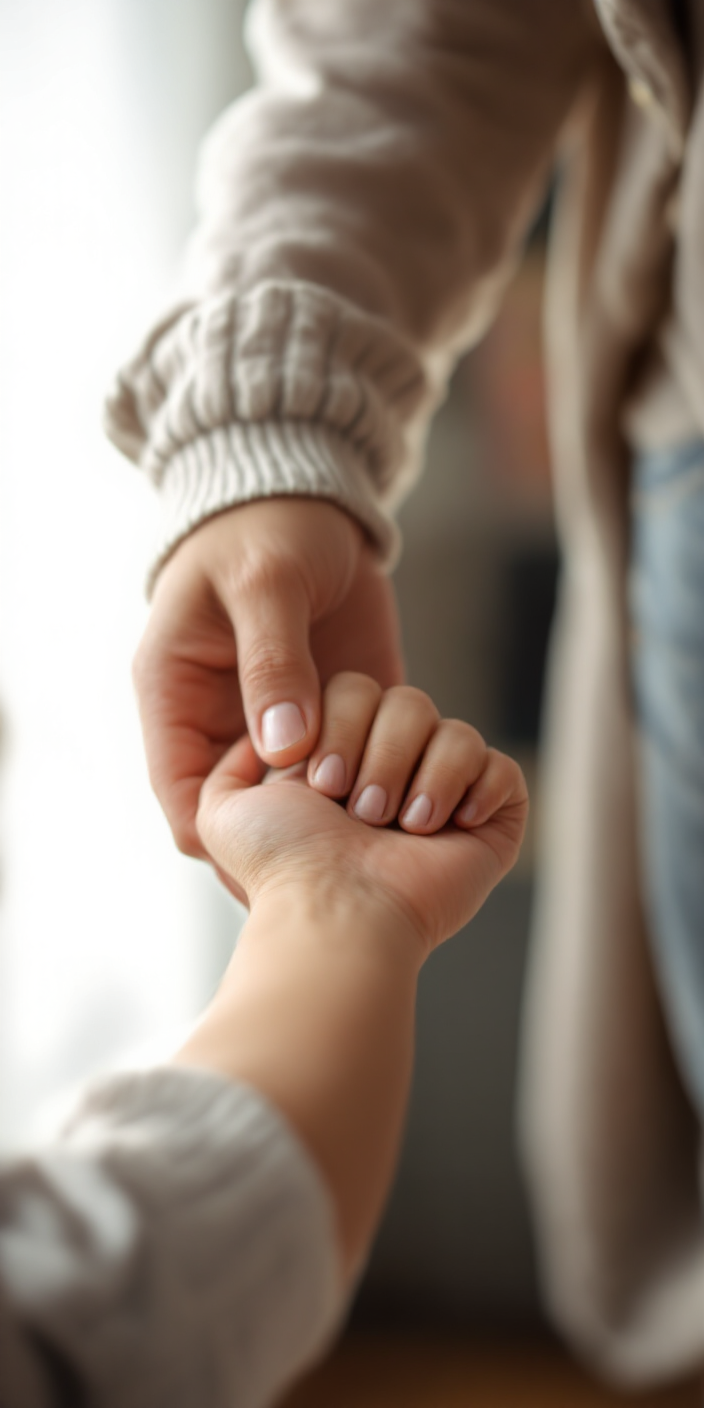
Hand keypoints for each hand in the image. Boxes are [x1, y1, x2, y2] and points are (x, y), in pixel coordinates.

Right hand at [133, 499, 403, 856]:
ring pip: (293, 801)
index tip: (280, 860)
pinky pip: (341, 765)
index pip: (181, 795)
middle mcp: (218, 721)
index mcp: (174, 694)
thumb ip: (272, 663)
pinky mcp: (325, 713)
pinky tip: (403, 799)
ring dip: (330, 820)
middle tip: (339, 871)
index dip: (220, 838)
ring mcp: (273, 721)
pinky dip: (368, 782)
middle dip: (284, 844)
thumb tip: (283, 751)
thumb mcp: (266, 584)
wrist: (307, 495)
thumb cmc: (267, 526)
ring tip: (376, 844)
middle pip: (238, 816)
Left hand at [197, 674, 528, 955]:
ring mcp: (445, 797)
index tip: (322, 783)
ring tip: (402, 826)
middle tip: (361, 811)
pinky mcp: (490, 822)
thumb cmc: (282, 866)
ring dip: (425, 777)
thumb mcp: (222, 806)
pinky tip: (450, 824)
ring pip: (455, 731)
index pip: (358, 690)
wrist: (335, 913)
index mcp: (343, 761)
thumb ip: (230, 759)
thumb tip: (274, 732)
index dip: (342, 722)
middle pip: (409, 700)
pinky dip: (477, 788)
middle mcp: (395, 772)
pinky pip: (502, 768)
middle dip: (381, 752)